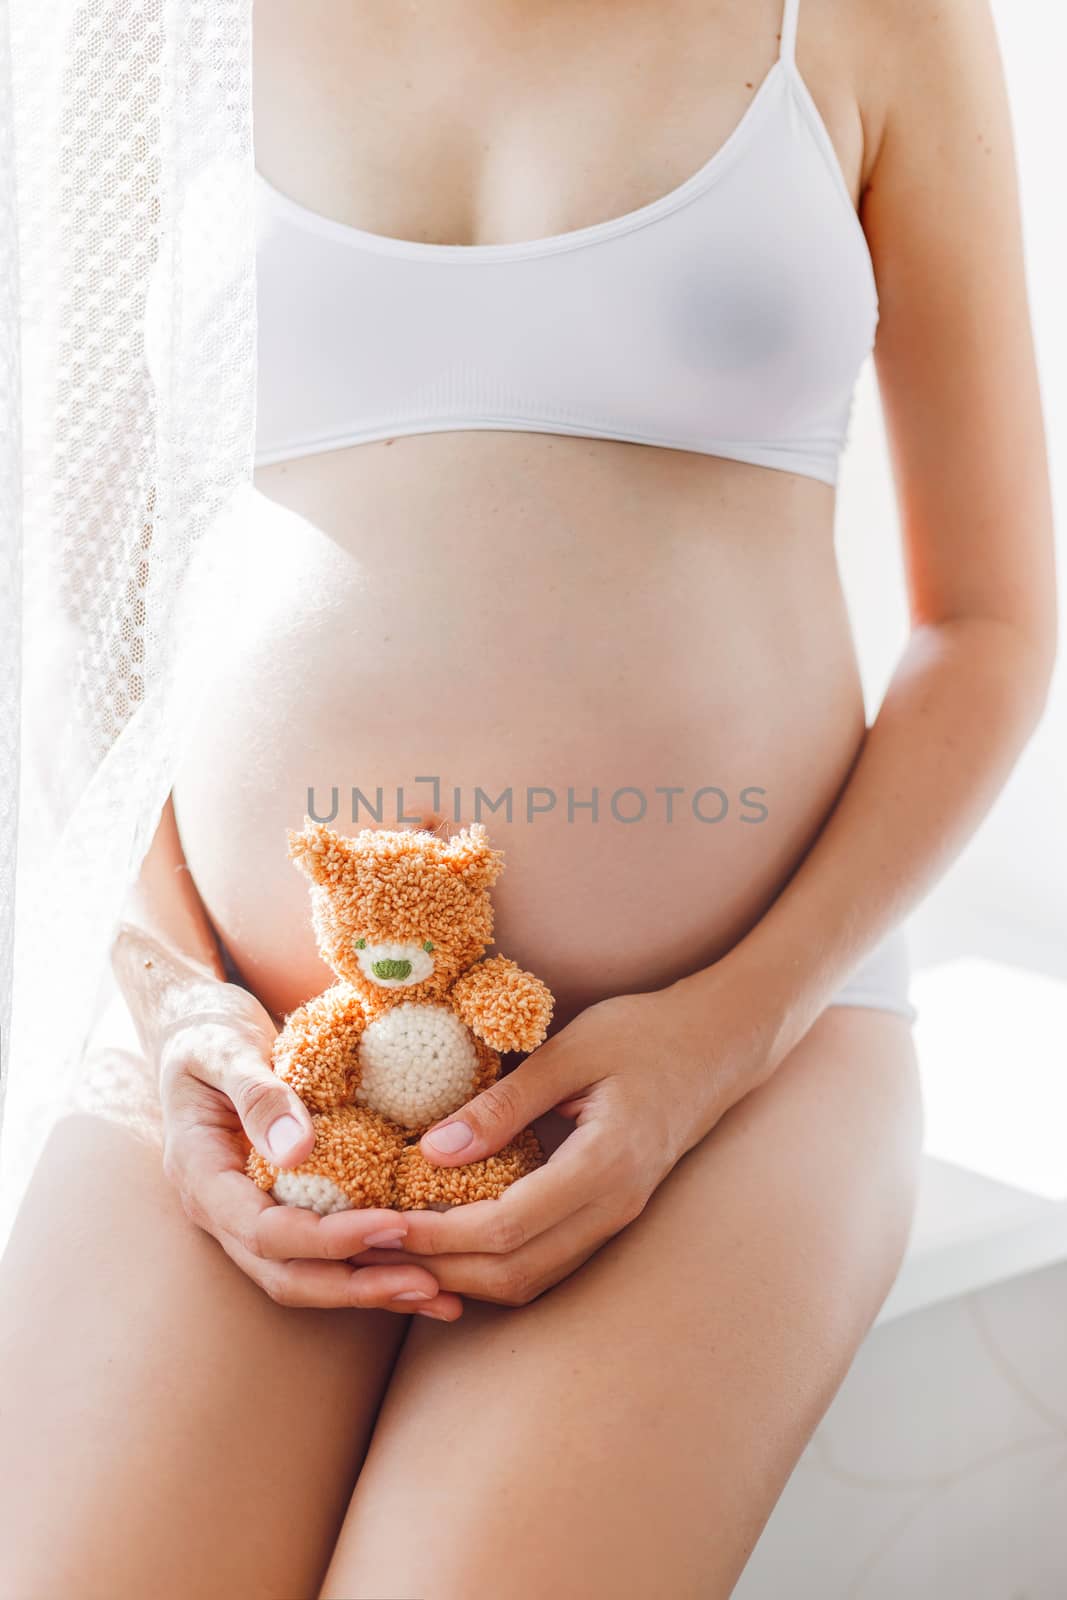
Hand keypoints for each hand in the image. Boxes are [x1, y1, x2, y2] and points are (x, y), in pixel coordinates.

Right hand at [157, 981, 460, 1318]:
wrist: (192, 1029)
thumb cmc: (206, 1032)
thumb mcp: (222, 1050)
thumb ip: (258, 1096)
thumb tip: (297, 1151)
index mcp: (202, 1178)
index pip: (266, 1234)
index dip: (329, 1240)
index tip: (395, 1226)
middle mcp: (221, 1212)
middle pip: (286, 1275)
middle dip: (357, 1287)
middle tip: (428, 1283)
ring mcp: (247, 1216)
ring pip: (305, 1276)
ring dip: (370, 1290)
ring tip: (440, 1296)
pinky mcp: (279, 1208)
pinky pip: (321, 1252)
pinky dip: (369, 1265)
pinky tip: (423, 1268)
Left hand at [350, 972, 768, 1307]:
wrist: (720, 1044)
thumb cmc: (646, 1034)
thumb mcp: (571, 1051)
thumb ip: (504, 1104)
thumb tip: (432, 1151)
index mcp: (604, 1166)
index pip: (505, 1228)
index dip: (436, 1235)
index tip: (379, 1221)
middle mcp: (613, 1208)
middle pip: (514, 1273)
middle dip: (439, 1268)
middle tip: (375, 1245)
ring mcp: (616, 1218)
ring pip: (530, 1278)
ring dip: (463, 1274)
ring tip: (402, 1248)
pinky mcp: (611, 1214)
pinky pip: (546, 1260)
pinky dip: (494, 1261)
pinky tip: (453, 1237)